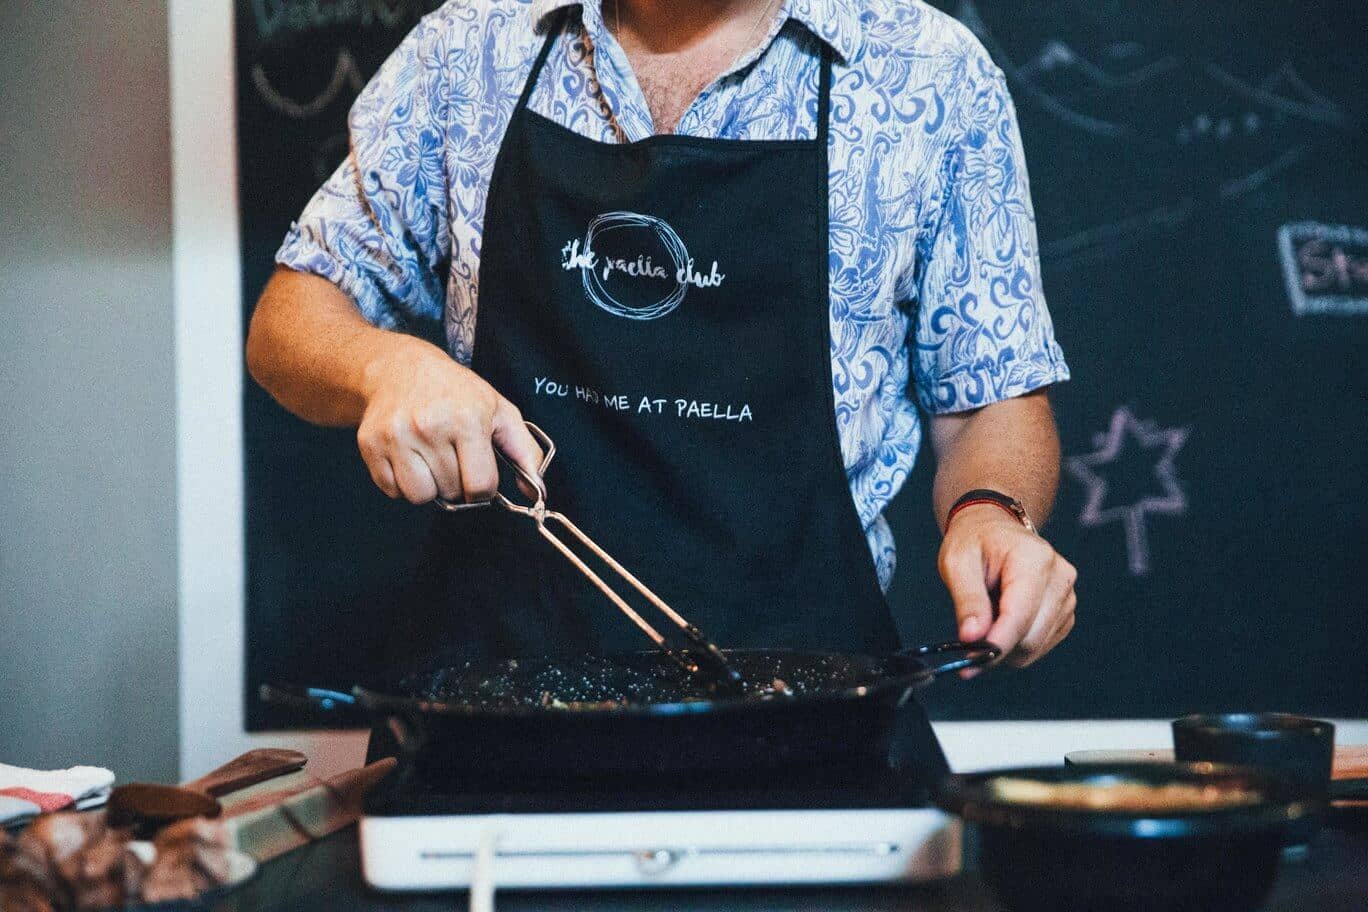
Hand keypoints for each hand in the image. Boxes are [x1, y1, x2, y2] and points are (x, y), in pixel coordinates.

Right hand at [355, 341, 543, 504]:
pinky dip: (401, 481)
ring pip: (419, 496)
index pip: (480, 486)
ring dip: (428, 485)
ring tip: (429, 457)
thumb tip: (537, 493)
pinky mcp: (370, 444)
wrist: (399, 368)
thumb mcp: (499, 411)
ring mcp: (397, 436)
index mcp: (468, 419)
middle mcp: (430, 426)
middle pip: (451, 492)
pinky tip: (408, 455)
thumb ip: (525, 453)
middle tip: (450, 453)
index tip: (478, 472)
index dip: (482, 488)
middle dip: (455, 481)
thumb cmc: (456, 392)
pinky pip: (391, 490)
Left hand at [938, 504, 1076, 668]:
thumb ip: (967, 600)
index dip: (995, 645)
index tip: (969, 666)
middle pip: (1030, 637)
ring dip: (1005, 644)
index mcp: (1034, 559)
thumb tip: (972, 638)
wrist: (994, 528)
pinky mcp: (1066, 612)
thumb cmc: (974, 541)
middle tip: (967, 640)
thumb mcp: (957, 562)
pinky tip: (1002, 619)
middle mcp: (1060, 577)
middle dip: (996, 646)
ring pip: (1035, 647)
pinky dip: (1017, 643)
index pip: (1020, 615)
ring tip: (987, 615)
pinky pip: (1040, 645)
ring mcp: (1067, 595)